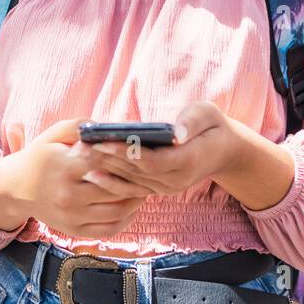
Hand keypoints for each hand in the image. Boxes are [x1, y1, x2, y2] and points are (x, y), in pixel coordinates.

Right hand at [0, 118, 157, 237]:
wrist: (16, 188)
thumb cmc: (40, 156)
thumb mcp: (52, 135)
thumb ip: (78, 126)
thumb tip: (104, 127)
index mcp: (63, 167)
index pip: (103, 161)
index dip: (124, 157)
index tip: (139, 151)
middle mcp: (67, 194)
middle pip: (114, 188)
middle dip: (136, 179)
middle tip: (152, 171)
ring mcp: (71, 216)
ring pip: (115, 211)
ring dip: (136, 200)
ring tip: (146, 188)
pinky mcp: (74, 230)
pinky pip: (108, 229)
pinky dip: (126, 220)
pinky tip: (133, 207)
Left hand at [77, 101, 249, 197]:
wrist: (224, 151)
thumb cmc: (212, 126)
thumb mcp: (208, 115)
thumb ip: (192, 122)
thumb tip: (176, 134)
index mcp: (187, 162)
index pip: (150, 161)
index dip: (125, 152)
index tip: (102, 141)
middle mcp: (174, 181)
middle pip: (134, 173)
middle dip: (106, 160)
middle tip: (80, 148)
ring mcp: (166, 189)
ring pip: (130, 183)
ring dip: (104, 170)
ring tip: (80, 157)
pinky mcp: (158, 189)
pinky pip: (132, 189)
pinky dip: (111, 181)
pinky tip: (92, 172)